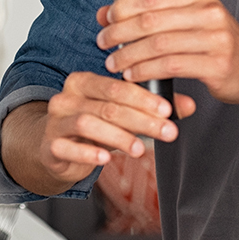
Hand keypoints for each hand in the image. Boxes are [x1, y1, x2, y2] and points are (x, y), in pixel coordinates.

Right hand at [37, 70, 195, 184]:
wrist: (53, 148)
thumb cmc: (92, 127)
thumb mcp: (121, 114)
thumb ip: (152, 109)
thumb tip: (189, 106)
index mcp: (84, 81)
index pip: (117, 86)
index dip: (144, 98)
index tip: (167, 110)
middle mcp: (67, 97)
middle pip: (107, 106)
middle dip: (141, 120)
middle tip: (166, 132)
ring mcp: (55, 121)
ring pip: (87, 124)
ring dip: (118, 136)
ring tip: (140, 148)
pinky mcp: (49, 146)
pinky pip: (66, 147)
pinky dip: (87, 153)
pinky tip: (106, 158)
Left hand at [95, 0, 238, 106]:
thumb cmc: (213, 43)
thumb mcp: (186, 21)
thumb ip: (149, 15)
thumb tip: (106, 12)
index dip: (123, 8)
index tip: (106, 21)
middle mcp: (209, 12)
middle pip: (152, 20)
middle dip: (120, 33)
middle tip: (103, 43)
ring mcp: (215, 38)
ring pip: (158, 44)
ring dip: (129, 55)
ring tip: (114, 63)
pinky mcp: (216, 64)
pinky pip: (171, 66)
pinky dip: (146, 71)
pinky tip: (133, 75)